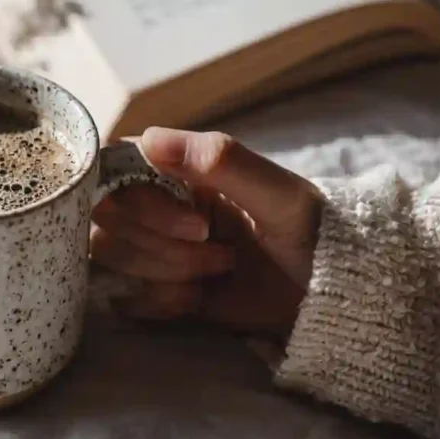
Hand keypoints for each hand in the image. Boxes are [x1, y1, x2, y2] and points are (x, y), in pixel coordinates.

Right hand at [91, 127, 323, 336]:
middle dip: (163, 244)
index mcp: (178, 169)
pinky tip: (200, 299)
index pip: (113, 170)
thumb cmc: (313, 232)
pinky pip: (126, 293)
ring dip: (167, 271)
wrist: (332, 297)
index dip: (140, 202)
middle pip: (107, 218)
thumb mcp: (278, 194)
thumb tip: (148, 137)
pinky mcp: (157, 286)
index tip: (194, 221)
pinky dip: (163, 301)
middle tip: (220, 251)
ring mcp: (154, 246)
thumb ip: (218, 161)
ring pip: (112, 255)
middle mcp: (156, 203)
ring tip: (220, 271)